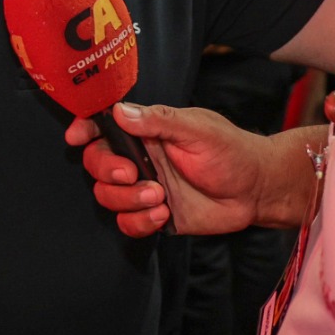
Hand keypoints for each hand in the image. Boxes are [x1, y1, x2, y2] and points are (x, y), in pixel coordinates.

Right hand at [66, 103, 300, 237]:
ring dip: (126, 199)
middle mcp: (140, 159)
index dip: (85, 130)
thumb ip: (160, 121)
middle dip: (107, 170)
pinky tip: (162, 214)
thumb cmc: (232, 151)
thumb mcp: (198, 129)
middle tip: (132, 174)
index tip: (77, 137)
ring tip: (158, 197)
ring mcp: (145, 188)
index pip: (104, 126)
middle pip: (97, 163)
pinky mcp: (155, 215)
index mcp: (147, 131)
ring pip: (107, 196)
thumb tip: (122, 111)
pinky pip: (127, 223)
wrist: (257, 190)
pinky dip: (138, 222)